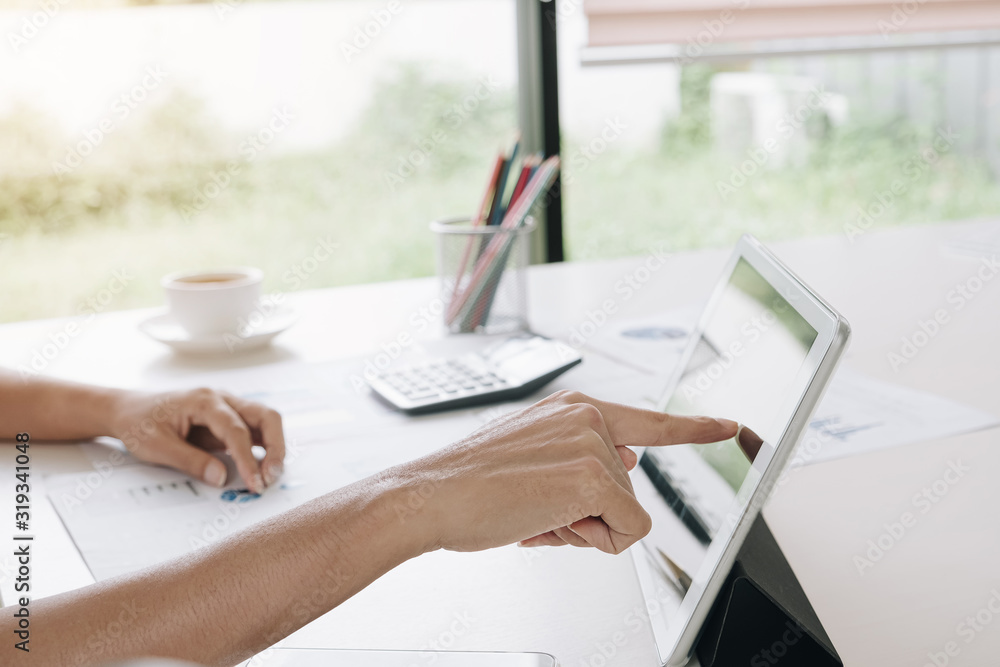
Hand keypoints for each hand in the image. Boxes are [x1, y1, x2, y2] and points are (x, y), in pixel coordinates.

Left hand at [106, 387, 284, 493]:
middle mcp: (222, 399)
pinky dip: (263, 448)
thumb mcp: (157, 447)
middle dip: (275, 447)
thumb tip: (222, 478)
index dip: (248, 459)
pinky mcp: (227, 420)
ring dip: (273, 447)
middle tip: (272, 476)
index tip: (254, 483)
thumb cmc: (138, 422)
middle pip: (265, 416)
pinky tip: (260, 468)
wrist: (126, 410)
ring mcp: (227, 408)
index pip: (237, 430)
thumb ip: (191, 462)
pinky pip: (254, 431)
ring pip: (265, 421)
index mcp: (204, 401)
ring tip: (270, 475)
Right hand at [399, 390, 736, 554]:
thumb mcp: (532, 457)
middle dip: (591, 515)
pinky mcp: (592, 476)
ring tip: (534, 514)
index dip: (693, 428)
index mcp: (572, 411)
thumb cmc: (470, 484)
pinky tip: (548, 523)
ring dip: (584, 529)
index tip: (730, 425)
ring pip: (625, 513)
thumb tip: (626, 461)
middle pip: (628, 490)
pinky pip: (624, 531)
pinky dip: (592, 541)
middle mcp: (586, 418)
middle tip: (541, 511)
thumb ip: (583, 456)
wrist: (431, 495)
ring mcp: (592, 445)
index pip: (647, 421)